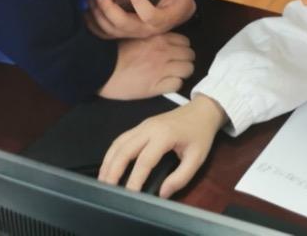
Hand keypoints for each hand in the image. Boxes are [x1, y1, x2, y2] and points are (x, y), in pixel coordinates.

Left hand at [86, 0, 196, 39]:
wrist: (176, 14)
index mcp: (161, 19)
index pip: (149, 16)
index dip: (139, 2)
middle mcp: (144, 29)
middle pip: (122, 25)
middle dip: (107, 9)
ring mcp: (132, 33)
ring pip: (110, 30)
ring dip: (97, 14)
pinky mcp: (123, 33)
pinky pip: (103, 33)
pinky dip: (92, 23)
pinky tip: (87, 10)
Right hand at [98, 32, 195, 99]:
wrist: (100, 68)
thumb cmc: (114, 53)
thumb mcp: (136, 37)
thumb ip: (153, 38)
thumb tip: (165, 43)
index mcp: (159, 37)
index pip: (184, 41)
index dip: (181, 48)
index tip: (174, 53)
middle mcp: (164, 51)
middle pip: (190, 55)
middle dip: (184, 60)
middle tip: (174, 65)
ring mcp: (162, 68)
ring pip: (188, 69)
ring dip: (181, 73)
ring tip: (171, 76)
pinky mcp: (156, 86)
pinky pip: (177, 85)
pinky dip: (173, 85)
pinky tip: (165, 85)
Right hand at [98, 94, 227, 196]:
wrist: (202, 110)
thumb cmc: (200, 134)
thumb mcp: (197, 158)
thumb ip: (180, 177)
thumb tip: (162, 194)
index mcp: (164, 135)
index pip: (144, 161)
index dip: (135, 180)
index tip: (129, 196)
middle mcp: (149, 128)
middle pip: (124, 150)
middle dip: (113, 171)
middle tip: (107, 191)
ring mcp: (143, 124)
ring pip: (119, 143)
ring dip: (108, 162)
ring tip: (103, 182)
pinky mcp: (141, 125)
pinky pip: (121, 139)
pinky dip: (112, 153)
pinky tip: (109, 166)